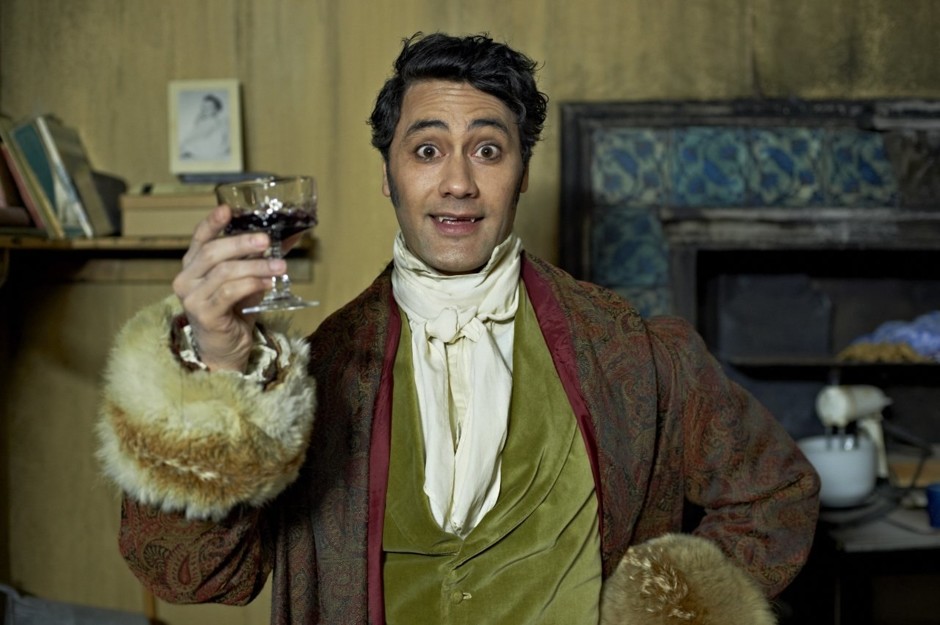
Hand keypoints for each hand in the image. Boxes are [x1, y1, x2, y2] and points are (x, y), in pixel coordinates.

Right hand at [172, 205, 286, 371]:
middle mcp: (186, 279)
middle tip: (267, 240)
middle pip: (213, 252)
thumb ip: (260, 259)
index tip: (228, 209)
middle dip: (242, 243)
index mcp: (193, 266)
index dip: (212, 222)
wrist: (225, 349)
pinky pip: (229, 293)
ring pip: (225, 272)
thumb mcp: (247, 280)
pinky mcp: (204, 314)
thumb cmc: (234, 312)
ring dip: (256, 266)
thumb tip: (290, 236)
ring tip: (279, 266)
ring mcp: (192, 298)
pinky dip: (252, 284)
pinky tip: (268, 284)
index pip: (199, 238)